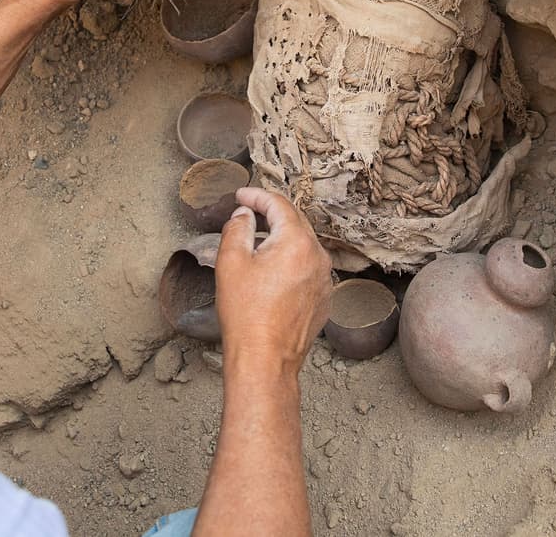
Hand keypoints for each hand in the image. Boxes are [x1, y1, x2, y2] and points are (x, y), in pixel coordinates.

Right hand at [215, 188, 332, 373]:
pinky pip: (308, 267)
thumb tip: (244, 215)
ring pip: (303, 245)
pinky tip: (273, 269)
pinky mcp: (324, 297)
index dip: (257, 196)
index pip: (279, 204)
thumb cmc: (247, 315)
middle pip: (295, 222)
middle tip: (248, 211)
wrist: (266, 359)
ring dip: (282, 237)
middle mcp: (317, 256)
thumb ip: (237, 228)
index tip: (241, 196)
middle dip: (271, 213)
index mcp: (297, 242)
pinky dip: (291, 260)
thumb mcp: (231, 262)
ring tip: (257, 240)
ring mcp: (324, 278)